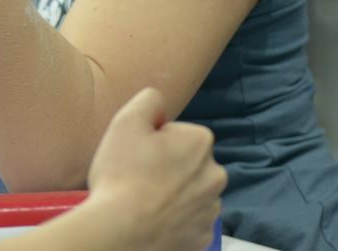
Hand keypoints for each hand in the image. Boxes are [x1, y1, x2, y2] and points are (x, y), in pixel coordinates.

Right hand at [86, 88, 226, 250]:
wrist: (121, 232)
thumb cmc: (123, 173)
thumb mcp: (126, 120)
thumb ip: (149, 100)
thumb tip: (159, 101)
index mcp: (200, 142)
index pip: (176, 133)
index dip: (152, 141)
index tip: (136, 154)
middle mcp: (216, 174)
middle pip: (186, 162)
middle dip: (166, 166)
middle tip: (136, 176)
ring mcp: (211, 209)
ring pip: (189, 192)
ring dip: (172, 193)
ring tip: (142, 199)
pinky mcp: (202, 237)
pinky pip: (188, 220)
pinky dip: (173, 219)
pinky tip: (151, 218)